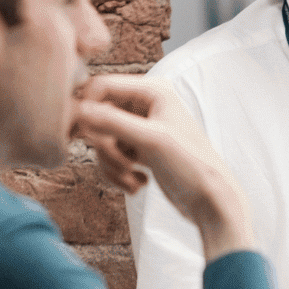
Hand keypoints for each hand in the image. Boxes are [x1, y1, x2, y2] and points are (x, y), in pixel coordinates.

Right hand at [75, 75, 254, 257]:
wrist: (210, 201)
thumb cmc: (191, 166)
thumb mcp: (151, 141)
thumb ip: (113, 122)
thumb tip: (77, 110)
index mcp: (153, 90)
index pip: (101, 86)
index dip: (87, 109)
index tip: (82, 135)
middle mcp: (146, 104)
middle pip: (97, 117)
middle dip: (105, 146)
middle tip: (123, 164)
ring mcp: (141, 128)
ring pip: (102, 140)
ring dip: (112, 164)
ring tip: (134, 179)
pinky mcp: (138, 150)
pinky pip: (110, 157)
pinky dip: (118, 174)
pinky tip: (139, 184)